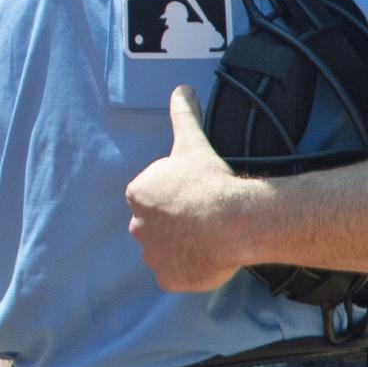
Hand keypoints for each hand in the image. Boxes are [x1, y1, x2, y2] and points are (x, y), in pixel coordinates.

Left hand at [123, 88, 259, 293]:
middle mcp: (137, 226)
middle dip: (174, 223)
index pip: (149, 197)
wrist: (230, 221)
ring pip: (164, 251)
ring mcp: (151, 255)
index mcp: (137, 194)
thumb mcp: (192, 142)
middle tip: (202, 218)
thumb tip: (182, 88)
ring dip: (180, 246)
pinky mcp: (167, 279)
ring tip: (207, 238)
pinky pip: (174, 275)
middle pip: (154, 225)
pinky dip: (187, 270)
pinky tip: (206, 258)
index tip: (194, 196)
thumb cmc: (209, 180)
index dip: (173, 197)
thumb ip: (183, 115)